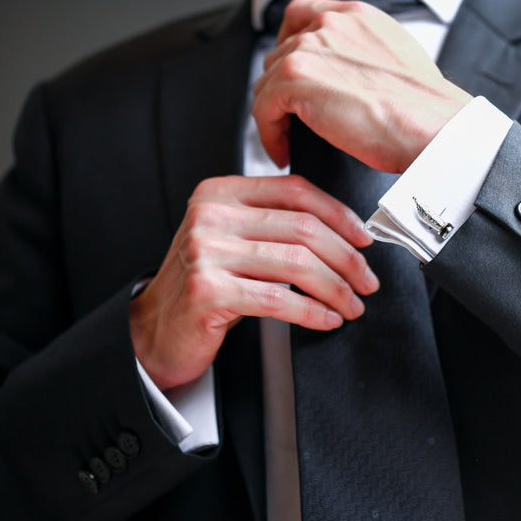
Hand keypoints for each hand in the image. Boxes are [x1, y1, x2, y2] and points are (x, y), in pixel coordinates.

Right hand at [129, 175, 378, 390]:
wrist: (154, 330)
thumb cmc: (204, 285)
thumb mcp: (234, 241)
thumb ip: (274, 225)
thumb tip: (344, 232)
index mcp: (220, 192)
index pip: (295, 191)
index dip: (339, 214)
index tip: (364, 238)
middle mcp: (211, 215)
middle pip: (302, 228)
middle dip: (346, 258)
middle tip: (366, 280)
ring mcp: (206, 252)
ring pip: (296, 264)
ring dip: (335, 289)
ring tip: (351, 304)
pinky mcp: (207, 291)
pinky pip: (278, 300)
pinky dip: (311, 312)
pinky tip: (326, 319)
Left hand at [252, 0, 472, 173]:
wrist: (432, 126)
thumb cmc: (424, 107)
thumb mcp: (399, 58)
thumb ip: (364, 52)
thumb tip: (347, 75)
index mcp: (356, 15)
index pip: (302, 14)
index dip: (289, 43)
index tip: (290, 71)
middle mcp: (330, 23)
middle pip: (281, 52)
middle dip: (282, 87)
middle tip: (291, 117)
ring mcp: (310, 48)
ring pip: (268, 81)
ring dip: (274, 113)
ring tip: (287, 140)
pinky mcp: (295, 79)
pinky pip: (262, 107)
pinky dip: (268, 133)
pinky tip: (282, 151)